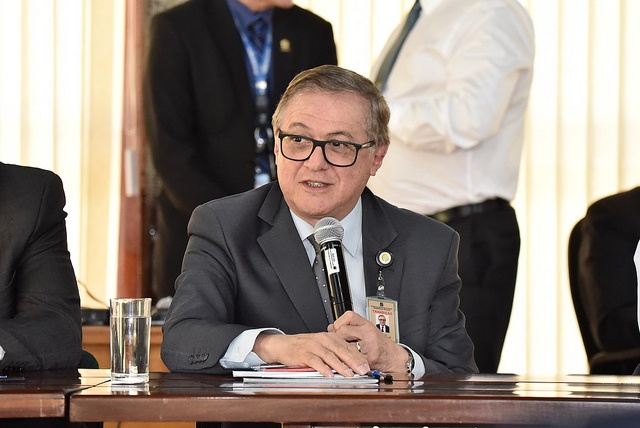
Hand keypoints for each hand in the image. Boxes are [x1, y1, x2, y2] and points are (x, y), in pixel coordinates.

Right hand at [253, 331, 369, 377]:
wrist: (284, 345)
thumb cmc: (304, 347)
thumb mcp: (322, 347)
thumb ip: (336, 353)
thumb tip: (352, 365)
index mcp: (330, 337)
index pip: (348, 347)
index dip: (358, 357)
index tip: (367, 366)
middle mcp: (323, 340)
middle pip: (341, 350)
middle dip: (354, 361)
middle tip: (363, 370)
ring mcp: (314, 346)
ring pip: (330, 356)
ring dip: (340, 366)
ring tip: (349, 374)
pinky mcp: (304, 353)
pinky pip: (315, 361)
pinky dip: (323, 368)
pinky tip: (329, 374)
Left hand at [328, 311, 408, 373]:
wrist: (393, 358)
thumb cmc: (380, 345)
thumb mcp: (366, 331)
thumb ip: (350, 327)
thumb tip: (331, 327)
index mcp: (367, 325)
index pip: (349, 317)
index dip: (339, 322)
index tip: (336, 328)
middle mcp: (368, 333)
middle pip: (343, 330)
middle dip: (336, 338)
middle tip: (337, 343)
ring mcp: (368, 346)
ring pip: (345, 345)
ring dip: (340, 350)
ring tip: (341, 352)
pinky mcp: (368, 359)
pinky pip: (351, 358)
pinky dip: (346, 360)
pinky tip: (346, 360)